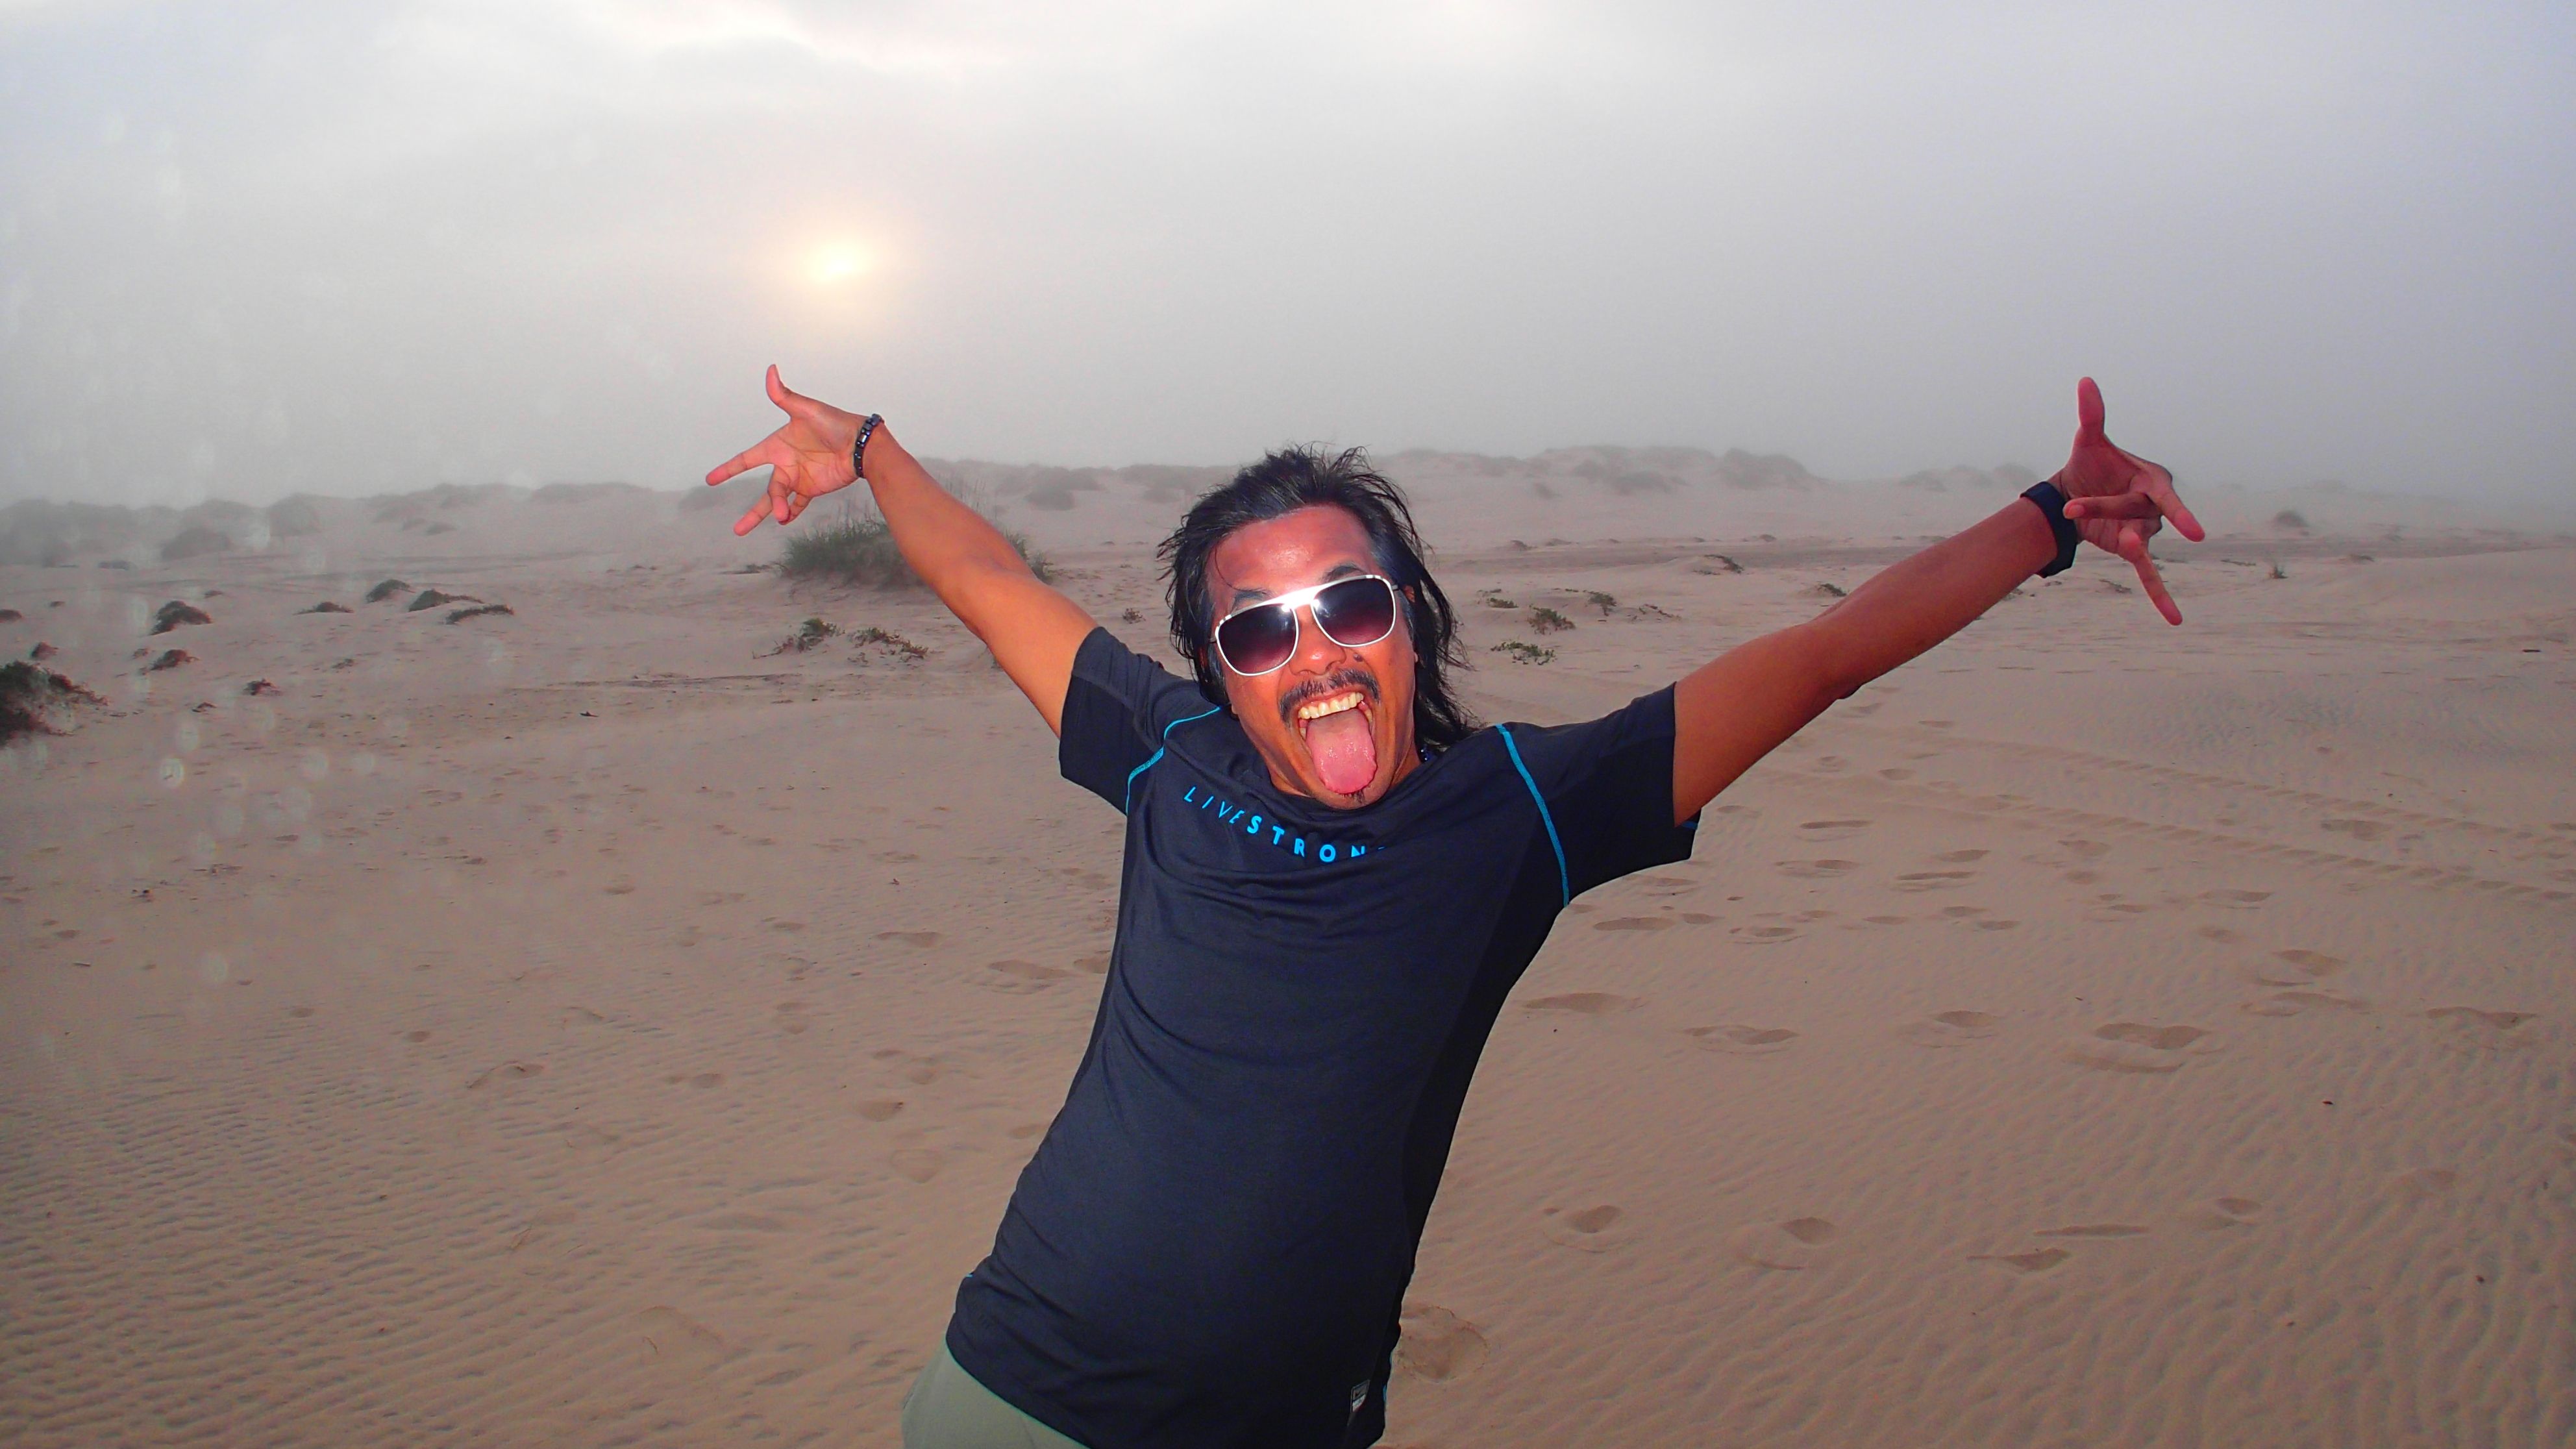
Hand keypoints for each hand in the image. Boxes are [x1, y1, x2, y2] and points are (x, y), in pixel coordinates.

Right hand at [704, 365, 870, 536]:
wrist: (860, 444)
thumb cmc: (834, 423)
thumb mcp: (807, 410)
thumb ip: (785, 396)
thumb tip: (771, 370)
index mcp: (778, 445)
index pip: (748, 459)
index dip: (729, 469)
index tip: (711, 479)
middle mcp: (785, 463)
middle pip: (766, 489)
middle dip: (754, 510)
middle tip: (738, 530)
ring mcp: (798, 478)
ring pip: (779, 499)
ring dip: (774, 510)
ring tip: (776, 518)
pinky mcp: (812, 488)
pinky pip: (798, 504)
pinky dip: (791, 512)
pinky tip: (785, 520)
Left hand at [2051, 376, 2204, 624]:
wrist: (2078, 486)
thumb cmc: (2092, 461)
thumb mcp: (2089, 440)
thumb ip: (2092, 414)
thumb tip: (2085, 380)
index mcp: (2152, 480)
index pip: (2165, 496)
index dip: (2180, 513)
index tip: (2195, 532)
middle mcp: (2153, 507)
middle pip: (2136, 514)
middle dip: (2107, 510)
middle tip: (2076, 507)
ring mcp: (2144, 529)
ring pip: (2134, 539)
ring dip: (2120, 542)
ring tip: (2116, 543)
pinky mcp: (2130, 547)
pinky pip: (2148, 573)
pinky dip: (2159, 595)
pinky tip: (2173, 619)